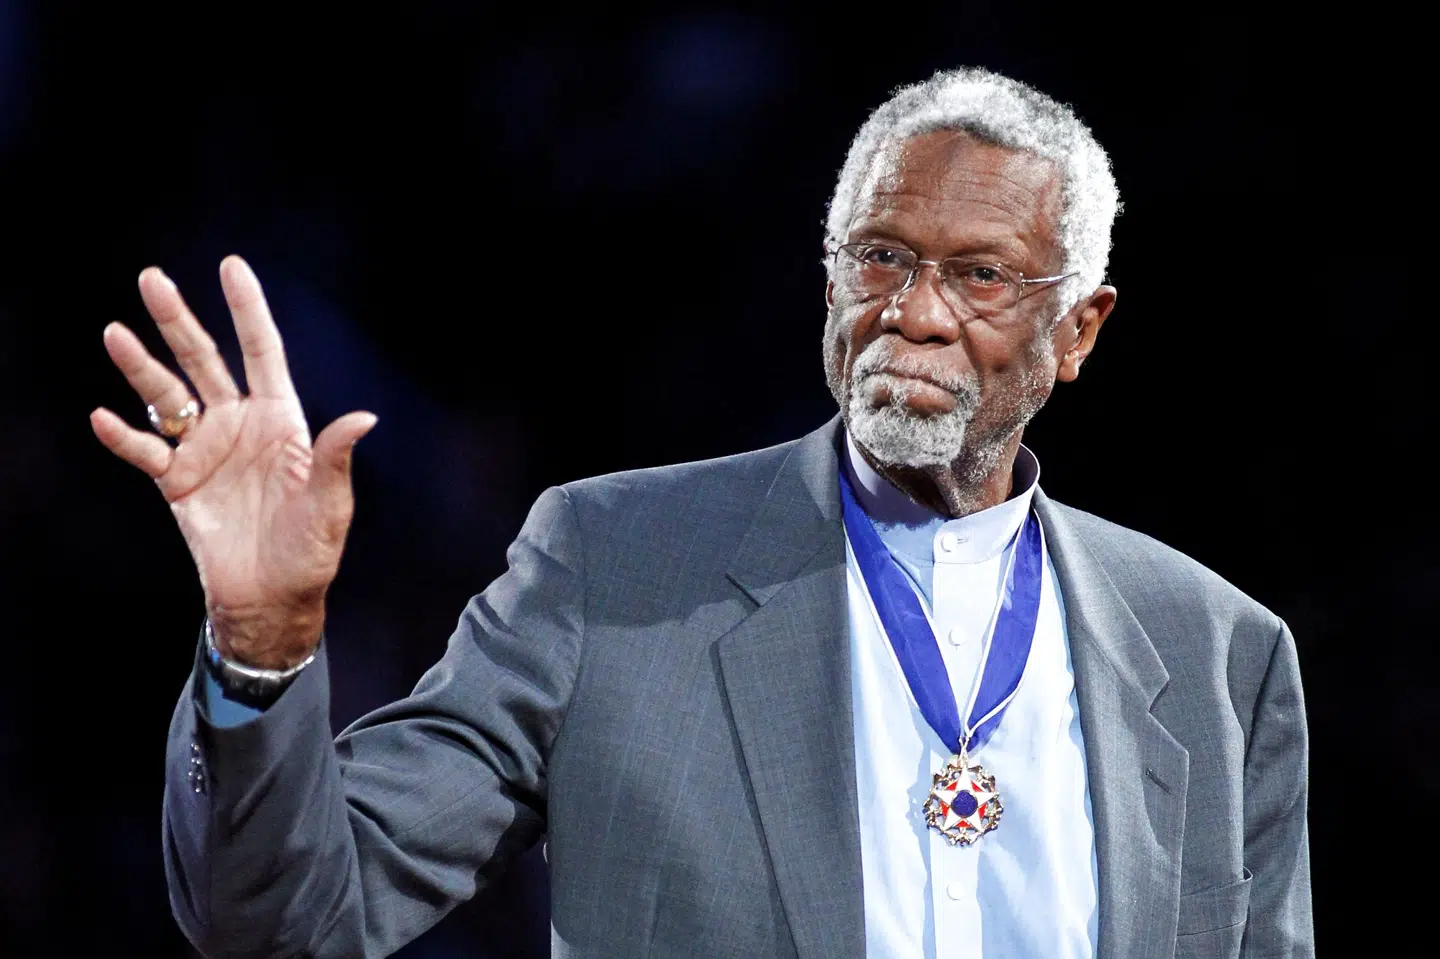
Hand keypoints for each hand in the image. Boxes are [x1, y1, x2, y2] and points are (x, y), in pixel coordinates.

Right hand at [90, 255, 376, 667]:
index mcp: (281, 420)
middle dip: (179, 321)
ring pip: (167, 396)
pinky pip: (145, 450)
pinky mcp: (177, 481)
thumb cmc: (310, 550)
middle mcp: (239, 424)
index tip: (231, 266)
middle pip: (205, 361)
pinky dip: (123, 436)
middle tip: (153, 279)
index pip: (262, 352)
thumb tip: (363, 418)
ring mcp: (205, 449)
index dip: (247, 310)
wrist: (271, 597)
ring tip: (115, 333)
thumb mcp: (330, 503)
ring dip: (141, 367)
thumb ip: (335, 457)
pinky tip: (103, 417)